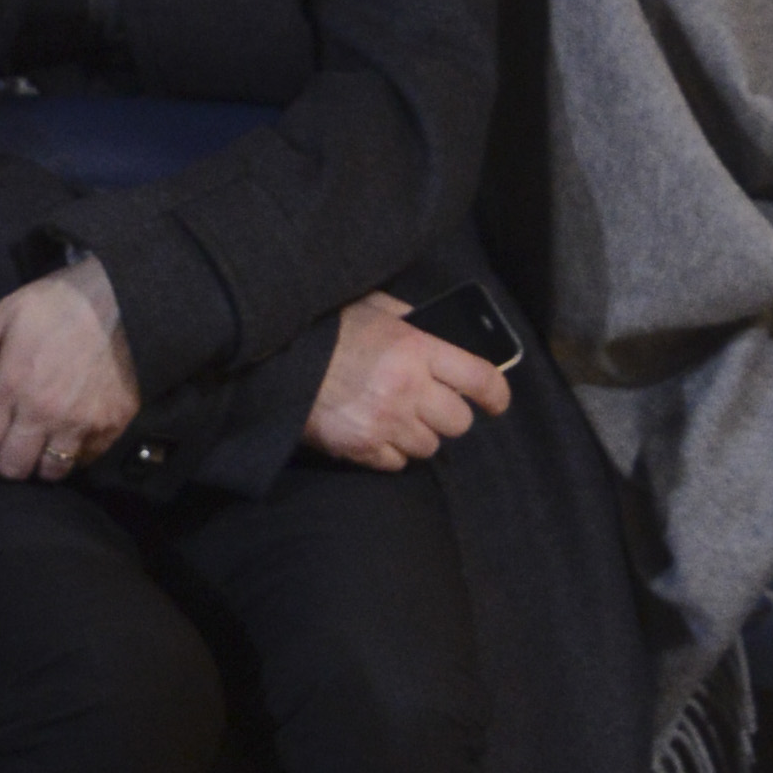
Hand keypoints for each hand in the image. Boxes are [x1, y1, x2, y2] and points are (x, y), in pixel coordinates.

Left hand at [0, 253, 138, 483]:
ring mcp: (80, 422)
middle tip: (12, 445)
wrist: (128, 295)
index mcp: (11, 385)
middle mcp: (43, 412)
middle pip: (13, 468)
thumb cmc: (61, 302)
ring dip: (42, 463)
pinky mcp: (112, 424)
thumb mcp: (6, 314)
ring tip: (43, 445)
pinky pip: (86, 460)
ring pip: (50, 472)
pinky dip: (76, 454)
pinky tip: (73, 435)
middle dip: (6, 461)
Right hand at [304, 292, 515, 471]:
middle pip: (459, 422)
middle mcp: (407, 389)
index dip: (497, 394)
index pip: (480, 379)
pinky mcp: (360, 448)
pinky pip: (397, 464)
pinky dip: (392, 453)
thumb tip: (442, 333)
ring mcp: (384, 423)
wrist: (276, 361)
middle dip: (450, 414)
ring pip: (429, 447)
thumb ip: (412, 320)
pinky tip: (377, 432)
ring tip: (399, 417)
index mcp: (415, 349)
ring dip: (420, 434)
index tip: (497, 402)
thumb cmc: (327, 329)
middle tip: (432, 404)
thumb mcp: (375, 308)